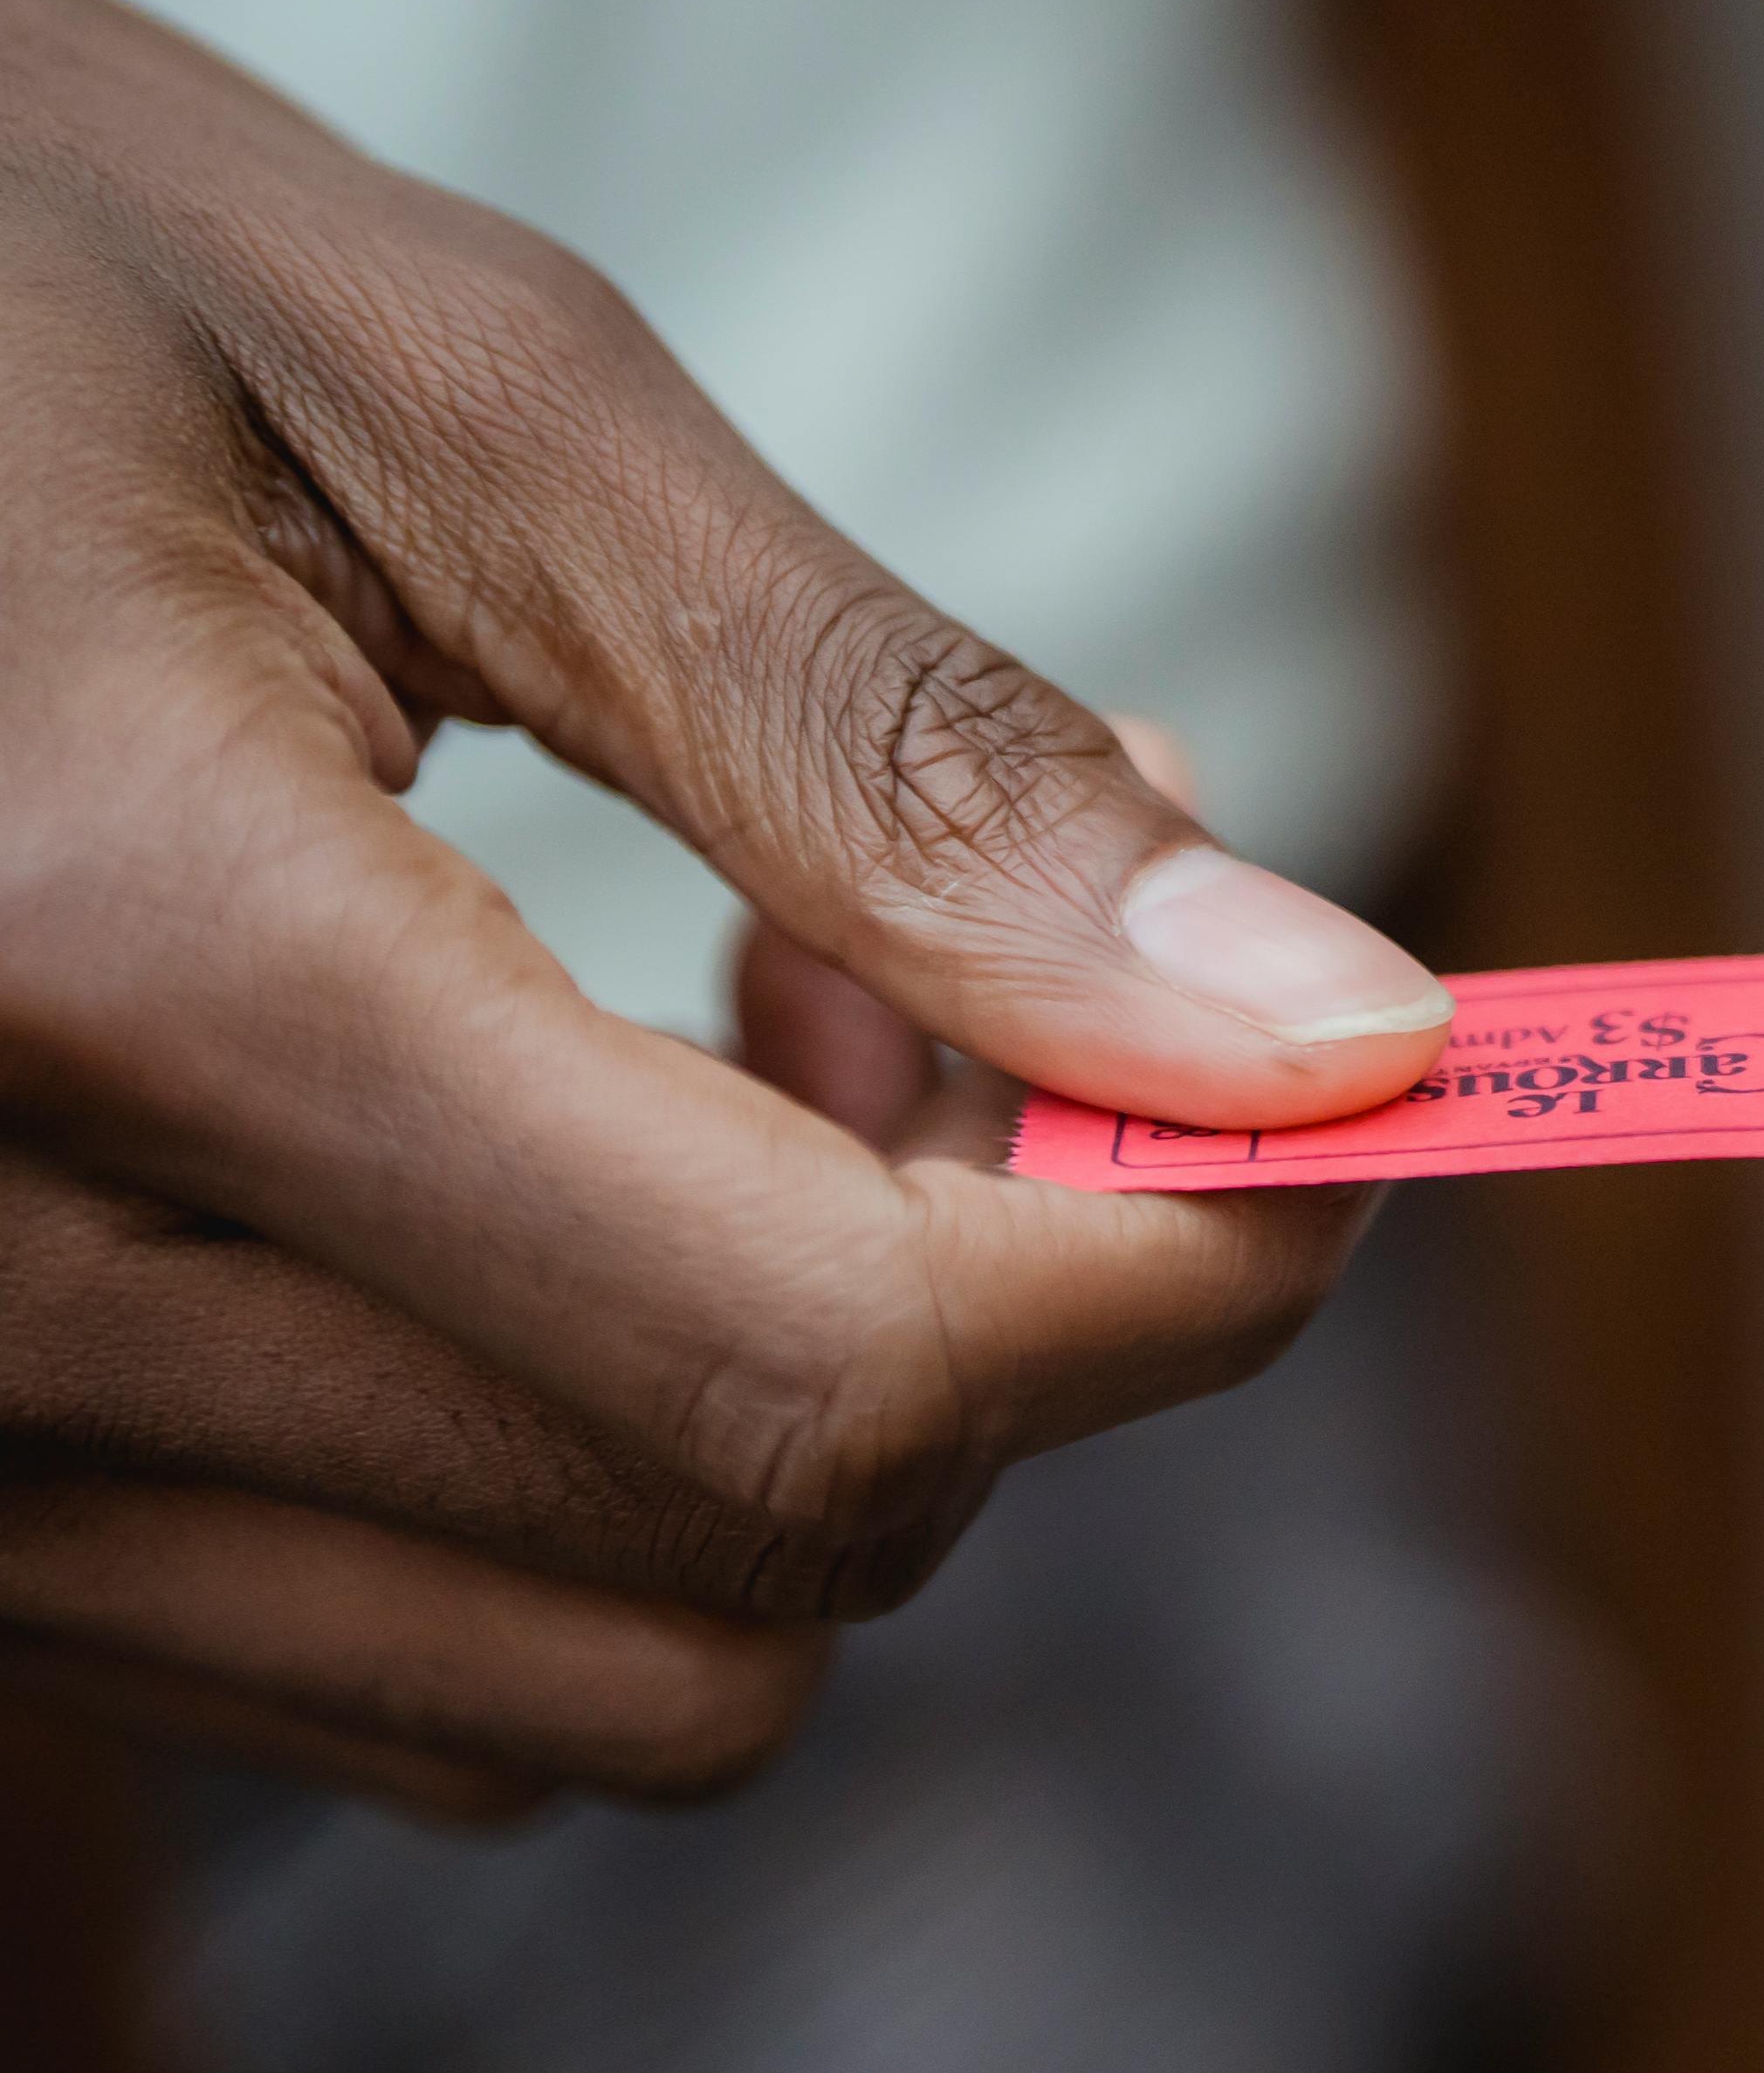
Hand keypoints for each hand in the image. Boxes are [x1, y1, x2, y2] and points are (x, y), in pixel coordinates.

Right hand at [0, 0, 1452, 1815]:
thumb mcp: (458, 388)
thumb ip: (902, 754)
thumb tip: (1333, 1038)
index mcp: (110, 962)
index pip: (837, 1361)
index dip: (1186, 1265)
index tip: (1332, 1083)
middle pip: (766, 1553)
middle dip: (1008, 1305)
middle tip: (969, 963)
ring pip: (616, 1684)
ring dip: (811, 1413)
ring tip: (750, 1033)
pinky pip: (417, 1674)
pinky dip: (594, 1471)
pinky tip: (542, 1166)